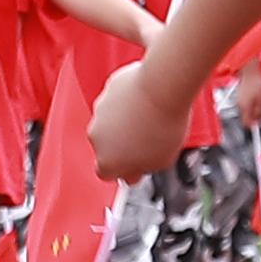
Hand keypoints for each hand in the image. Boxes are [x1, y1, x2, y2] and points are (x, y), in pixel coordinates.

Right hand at [81, 63, 176, 188]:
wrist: (163, 88)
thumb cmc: (164, 127)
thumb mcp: (160, 162)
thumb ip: (141, 169)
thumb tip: (134, 171)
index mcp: (106, 162)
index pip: (106, 173)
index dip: (122, 168)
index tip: (137, 163)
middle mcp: (96, 137)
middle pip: (107, 145)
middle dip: (122, 143)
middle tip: (148, 138)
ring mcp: (100, 111)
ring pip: (111, 121)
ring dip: (125, 121)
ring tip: (151, 116)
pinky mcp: (108, 89)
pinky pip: (117, 99)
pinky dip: (128, 100)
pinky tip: (148, 100)